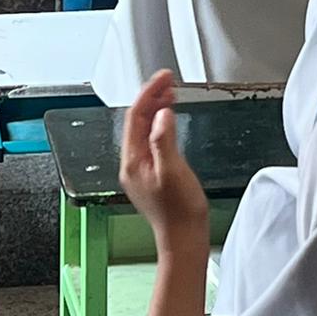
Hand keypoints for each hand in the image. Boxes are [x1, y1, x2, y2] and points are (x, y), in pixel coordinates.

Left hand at [120, 72, 210, 315]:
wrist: (184, 238)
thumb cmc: (180, 211)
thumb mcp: (173, 171)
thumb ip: (164, 140)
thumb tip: (161, 113)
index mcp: (133, 161)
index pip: (136, 117)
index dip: (149, 93)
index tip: (164, 77)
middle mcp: (132, 163)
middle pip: (137, 121)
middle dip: (151, 97)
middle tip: (168, 80)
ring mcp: (141, 169)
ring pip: (144, 129)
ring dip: (156, 109)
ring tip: (170, 93)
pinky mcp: (152, 173)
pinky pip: (151, 140)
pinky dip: (160, 124)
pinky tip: (170, 120)